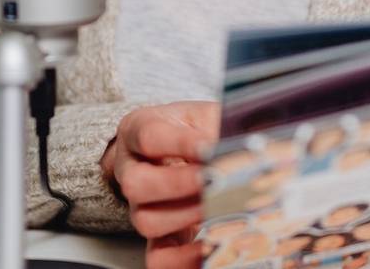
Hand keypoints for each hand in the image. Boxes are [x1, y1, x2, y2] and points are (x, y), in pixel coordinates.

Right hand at [99, 101, 219, 268]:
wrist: (202, 149)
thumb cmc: (201, 128)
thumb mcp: (209, 116)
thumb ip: (220, 127)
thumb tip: (237, 147)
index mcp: (139, 130)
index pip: (149, 136)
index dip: (179, 143)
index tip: (209, 148)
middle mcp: (131, 168)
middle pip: (135, 183)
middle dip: (178, 184)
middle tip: (212, 181)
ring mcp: (140, 204)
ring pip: (145, 220)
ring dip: (186, 216)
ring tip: (218, 207)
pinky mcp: (158, 235)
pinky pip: (159, 257)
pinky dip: (184, 257)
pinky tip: (210, 245)